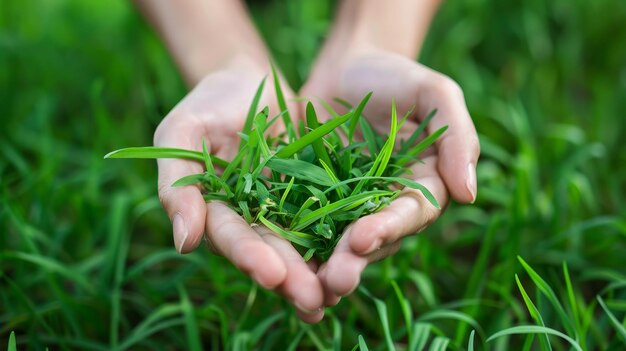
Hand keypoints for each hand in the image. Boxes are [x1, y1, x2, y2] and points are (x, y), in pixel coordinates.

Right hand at [154, 65, 324, 322]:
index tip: (272, 275)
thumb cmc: (208, 103)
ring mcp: (285, 209)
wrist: (251, 81)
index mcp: (216, 210)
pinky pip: (331, 217)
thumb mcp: (181, 131)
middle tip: (313, 300)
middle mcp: (252, 218)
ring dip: (319, 271)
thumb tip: (184, 243)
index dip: (249, 256)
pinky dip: (342, 238)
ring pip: (303, 243)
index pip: (231, 236)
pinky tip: (362, 257)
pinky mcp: (315, 194)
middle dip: (291, 277)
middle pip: (271, 250)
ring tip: (338, 293)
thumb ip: (177, 185)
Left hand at [300, 51, 479, 305]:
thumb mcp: (432, 92)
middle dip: (354, 260)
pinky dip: (295, 250)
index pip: (411, 214)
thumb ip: (456, 137)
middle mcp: (387, 205)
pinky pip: (306, 228)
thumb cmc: (394, 76)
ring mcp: (349, 207)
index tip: (362, 238)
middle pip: (374, 239)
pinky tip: (279, 269)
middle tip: (335, 281)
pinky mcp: (314, 202)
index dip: (388, 228)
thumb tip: (469, 195)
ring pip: (338, 244)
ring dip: (324, 267)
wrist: (345, 68)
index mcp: (422, 186)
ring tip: (308, 289)